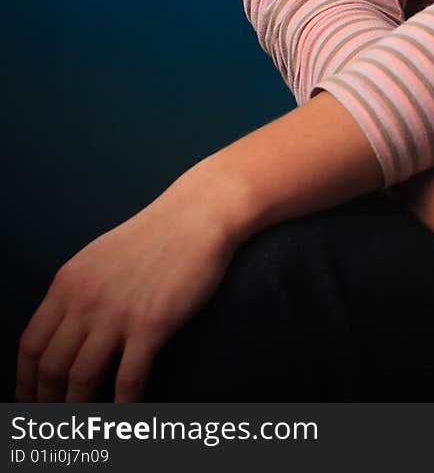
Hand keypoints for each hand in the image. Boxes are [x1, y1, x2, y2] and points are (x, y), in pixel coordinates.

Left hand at [16, 165, 242, 402]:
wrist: (198, 213)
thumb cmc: (156, 235)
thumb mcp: (100, 256)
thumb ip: (78, 291)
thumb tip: (63, 332)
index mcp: (69, 282)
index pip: (31, 344)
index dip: (26, 381)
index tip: (31, 401)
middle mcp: (85, 299)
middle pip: (51, 368)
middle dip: (47, 404)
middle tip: (54, 424)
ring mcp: (117, 313)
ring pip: (82, 380)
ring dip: (80, 412)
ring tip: (85, 430)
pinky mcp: (151, 324)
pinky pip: (128, 380)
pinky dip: (123, 407)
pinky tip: (126, 416)